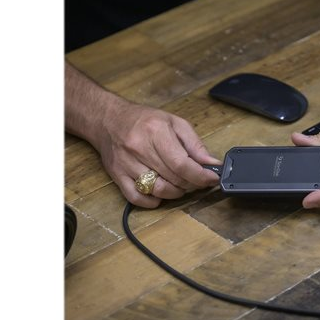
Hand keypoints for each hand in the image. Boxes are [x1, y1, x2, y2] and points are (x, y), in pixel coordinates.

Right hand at [94, 99, 220, 208]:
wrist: (108, 119)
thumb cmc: (144, 120)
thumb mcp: (174, 123)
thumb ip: (195, 144)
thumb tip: (211, 163)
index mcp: (155, 131)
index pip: (181, 163)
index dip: (200, 175)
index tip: (212, 178)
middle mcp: (138, 148)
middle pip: (172, 178)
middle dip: (192, 183)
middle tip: (198, 179)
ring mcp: (126, 164)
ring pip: (157, 190)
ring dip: (175, 192)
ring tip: (181, 184)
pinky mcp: (117, 176)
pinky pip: (137, 198)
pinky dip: (153, 201)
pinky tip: (162, 193)